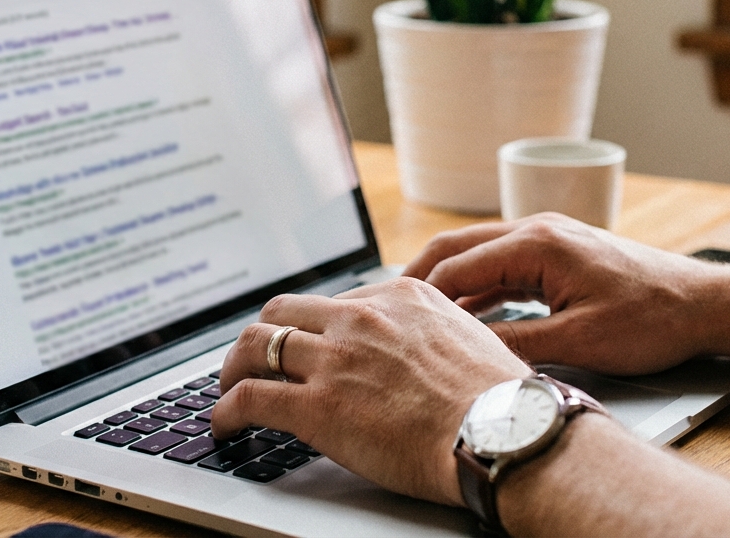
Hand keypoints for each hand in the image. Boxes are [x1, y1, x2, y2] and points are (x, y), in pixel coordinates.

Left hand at [211, 278, 530, 505]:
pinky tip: (226, 426)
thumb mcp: (470, 340)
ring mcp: (336, 359)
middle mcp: (363, 318)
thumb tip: (423, 359)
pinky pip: (248, 398)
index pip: (336, 301)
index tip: (308, 346)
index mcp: (403, 296)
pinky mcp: (316, 406)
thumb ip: (433, 338)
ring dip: (233, 369)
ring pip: (255, 345)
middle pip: (284, 310)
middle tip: (256, 361)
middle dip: (264, 336)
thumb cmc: (502, 402)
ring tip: (228, 389)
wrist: (504, 433)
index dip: (313, 327)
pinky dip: (225, 411)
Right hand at [405, 213, 728, 375]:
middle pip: (458, 248)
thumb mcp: (580, 342)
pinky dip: (476, 286)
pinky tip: (465, 314)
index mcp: (538, 243)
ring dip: (446, 282)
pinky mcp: (561, 253)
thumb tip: (468, 354)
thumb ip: (518, 344)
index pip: (457, 266)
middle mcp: (538, 229)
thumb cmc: (653, 318)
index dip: (418, 296)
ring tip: (413, 314)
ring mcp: (549, 238)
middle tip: (382, 308)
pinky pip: (502, 264)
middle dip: (418, 278)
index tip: (389, 319)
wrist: (703, 304)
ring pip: (478, 254)